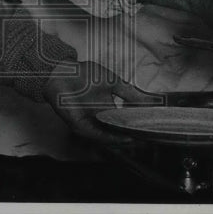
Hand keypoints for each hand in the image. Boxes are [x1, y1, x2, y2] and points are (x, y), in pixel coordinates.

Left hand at [43, 60, 158, 145]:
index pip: (123, 120)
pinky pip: (97, 135)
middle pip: (117, 131)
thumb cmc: (84, 74)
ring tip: (138, 140)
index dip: (135, 124)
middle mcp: (99, 118)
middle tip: (147, 138)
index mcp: (106, 107)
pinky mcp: (81, 127)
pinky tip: (123, 138)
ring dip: (123, 139)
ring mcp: (90, 123)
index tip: (149, 127)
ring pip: (109, 136)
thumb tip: (147, 98)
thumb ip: (129, 91)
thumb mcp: (112, 82)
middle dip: (131, 135)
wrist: (63, 72)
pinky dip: (111, 138)